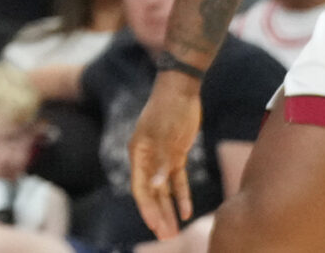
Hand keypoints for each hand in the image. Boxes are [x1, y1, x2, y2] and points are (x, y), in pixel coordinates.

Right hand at [128, 77, 201, 241]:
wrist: (181, 88)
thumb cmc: (169, 109)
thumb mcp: (166, 136)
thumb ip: (162, 163)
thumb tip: (156, 187)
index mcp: (138, 153)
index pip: (140, 188)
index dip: (147, 209)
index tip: (155, 227)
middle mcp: (147, 158)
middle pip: (151, 193)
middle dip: (158, 215)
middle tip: (166, 237)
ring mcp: (162, 157)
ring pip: (164, 190)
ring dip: (169, 209)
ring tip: (175, 231)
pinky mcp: (176, 154)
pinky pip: (177, 180)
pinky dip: (181, 195)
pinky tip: (186, 211)